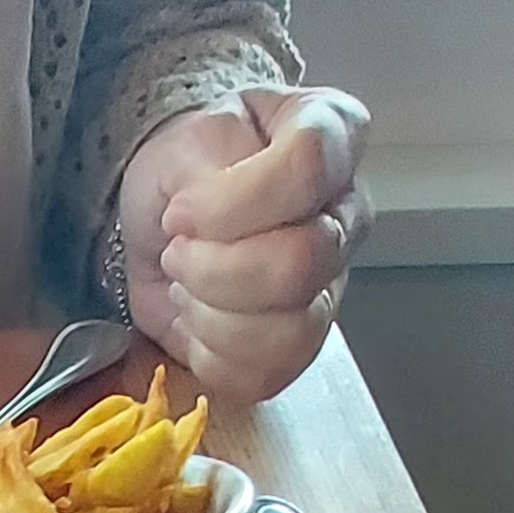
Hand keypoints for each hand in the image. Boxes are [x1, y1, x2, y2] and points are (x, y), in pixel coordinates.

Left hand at [116, 90, 370, 404]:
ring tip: (187, 285)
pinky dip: (211, 356)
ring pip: (290, 332)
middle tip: (176, 253)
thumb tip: (206, 216)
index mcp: (334, 138)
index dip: (233, 202)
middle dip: (214, 270)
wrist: (166, 213)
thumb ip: (209, 164)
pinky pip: (267, 375)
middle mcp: (347, 215)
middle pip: (299, 265)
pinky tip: (197, 321)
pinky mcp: (302, 345)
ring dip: (211, 317)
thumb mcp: (188, 136)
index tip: (181, 211)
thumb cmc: (187, 165)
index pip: (307, 169)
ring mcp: (331, 286)